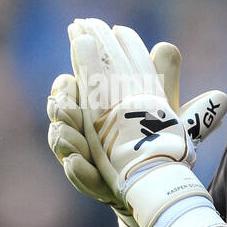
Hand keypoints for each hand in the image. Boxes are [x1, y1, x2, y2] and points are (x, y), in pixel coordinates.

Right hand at [68, 19, 225, 226]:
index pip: (73, 84)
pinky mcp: (94, 180)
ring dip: (63, 137)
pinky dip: (78, 169)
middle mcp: (84, 126)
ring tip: (67, 132)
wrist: (157, 180)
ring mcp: (85, 154)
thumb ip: (164, 77)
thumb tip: (166, 46)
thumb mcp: (164, 105)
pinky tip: (76, 162)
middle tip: (63, 101)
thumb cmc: (156, 135)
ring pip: (63, 142)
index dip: (69, 79)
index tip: (73, 67)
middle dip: (60, 105)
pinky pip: (81, 175)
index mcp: (96, 102)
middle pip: (60, 111)